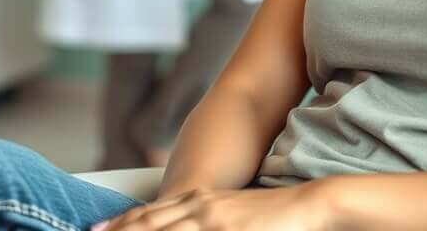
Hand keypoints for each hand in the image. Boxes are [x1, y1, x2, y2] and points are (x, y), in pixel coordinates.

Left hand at [90, 180, 330, 230]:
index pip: (149, 214)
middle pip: (149, 223)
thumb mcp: (228, 216)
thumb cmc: (267, 216)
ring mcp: (213, 221)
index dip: (120, 224)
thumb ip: (201, 221)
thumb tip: (181, 225)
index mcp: (198, 200)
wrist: (306, 205)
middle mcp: (200, 207)